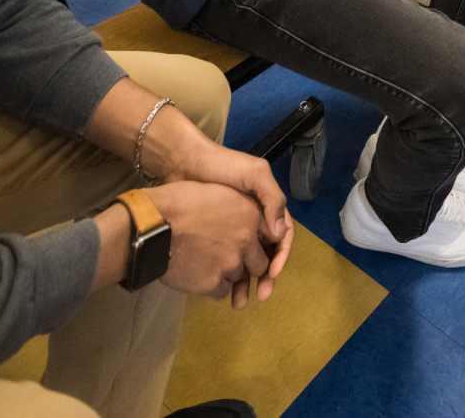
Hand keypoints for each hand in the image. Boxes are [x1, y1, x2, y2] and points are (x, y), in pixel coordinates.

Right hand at [152, 180, 272, 301]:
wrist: (150, 225)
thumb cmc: (178, 201)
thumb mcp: (217, 193)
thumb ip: (240, 208)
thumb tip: (248, 222)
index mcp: (250, 214)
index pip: (270, 237)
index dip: (259, 244)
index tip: (249, 248)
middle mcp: (247, 239)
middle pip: (259, 263)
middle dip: (247, 264)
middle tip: (226, 259)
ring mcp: (232, 263)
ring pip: (239, 278)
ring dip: (227, 275)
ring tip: (205, 263)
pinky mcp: (214, 283)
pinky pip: (222, 291)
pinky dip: (213, 286)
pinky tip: (198, 274)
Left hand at [165, 145, 294, 305]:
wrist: (182, 162)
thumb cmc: (221, 166)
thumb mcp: (254, 174)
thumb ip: (272, 199)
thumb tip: (280, 234)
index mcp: (267, 207)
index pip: (282, 239)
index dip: (281, 257)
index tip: (272, 274)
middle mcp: (254, 221)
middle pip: (266, 255)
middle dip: (266, 277)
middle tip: (261, 295)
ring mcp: (233, 229)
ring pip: (246, 262)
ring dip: (247, 283)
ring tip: (239, 302)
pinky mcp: (214, 236)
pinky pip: (227, 260)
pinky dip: (228, 277)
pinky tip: (222, 290)